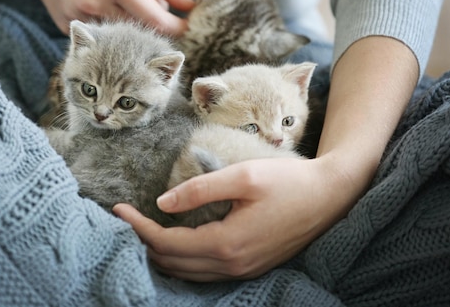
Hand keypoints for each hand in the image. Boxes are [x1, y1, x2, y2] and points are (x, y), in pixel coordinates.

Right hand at [13, 0, 194, 34]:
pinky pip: (98, 32)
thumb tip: (186, 2)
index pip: (156, 20)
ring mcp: (78, 17)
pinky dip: (107, 20)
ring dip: (129, 20)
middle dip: (153, 19)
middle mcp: (96, 5)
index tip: (187, 26)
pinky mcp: (65, 24)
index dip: (176, 26)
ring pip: (118, 32)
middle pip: (139, 29)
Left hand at [113, 155, 345, 281]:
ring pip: (187, 272)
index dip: (138, 227)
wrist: (331, 197)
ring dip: (161, 253)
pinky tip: (174, 241)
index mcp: (227, 243)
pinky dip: (182, 259)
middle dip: (144, 242)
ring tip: (142, 230)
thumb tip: (162, 202)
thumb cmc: (289, 181)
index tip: (118, 209)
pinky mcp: (250, 267)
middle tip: (126, 219)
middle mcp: (232, 265)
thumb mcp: (243, 176)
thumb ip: (200, 189)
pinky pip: (205, 272)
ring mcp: (243, 270)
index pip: (167, 242)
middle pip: (172, 262)